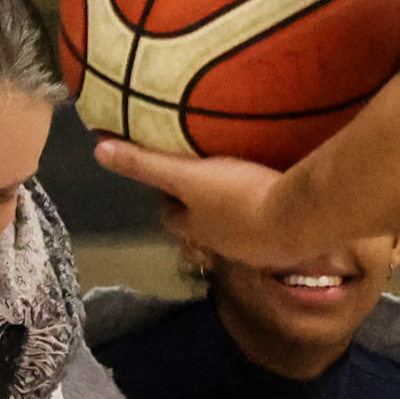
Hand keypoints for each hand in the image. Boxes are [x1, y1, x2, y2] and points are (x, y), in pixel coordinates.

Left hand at [95, 140, 302, 263]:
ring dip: (236, 210)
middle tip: (208, 176)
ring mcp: (257, 248)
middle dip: (202, 206)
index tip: (172, 177)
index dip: (168, 198)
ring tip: (243, 181)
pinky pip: (270, 226)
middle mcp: (222, 244)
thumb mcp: (186, 176)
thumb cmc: (238, 197)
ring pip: (238, 228)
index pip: (172, 217)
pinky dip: (268, 211)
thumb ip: (146, 163)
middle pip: (204, 225)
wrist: (301, 220)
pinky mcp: (288, 243)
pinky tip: (279, 190)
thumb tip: (98, 150)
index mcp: (196, 228)